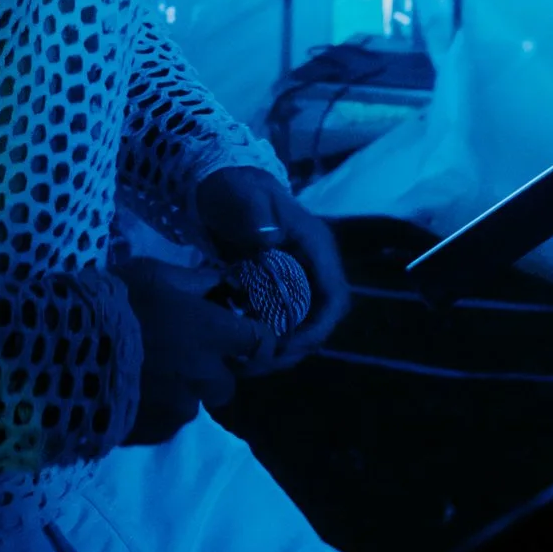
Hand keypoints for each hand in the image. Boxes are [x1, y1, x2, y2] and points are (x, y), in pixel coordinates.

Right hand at [117, 252, 262, 443]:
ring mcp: (182, 408)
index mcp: (211, 333)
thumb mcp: (150, 274)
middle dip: (210, 371)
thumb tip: (219, 282)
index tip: (237, 335)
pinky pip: (167, 421)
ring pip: (193, 402)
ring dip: (180, 391)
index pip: (259, 341)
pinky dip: (155, 410)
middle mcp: (206, 374)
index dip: (250, 338)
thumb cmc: (110, 304)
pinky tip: (129, 393)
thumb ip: (192, 280)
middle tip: (179, 357)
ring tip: (144, 378)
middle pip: (227, 381)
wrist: (63, 354)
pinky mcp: (157, 432)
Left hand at [195, 164, 352, 364]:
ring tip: (248, 364)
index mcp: (315, 245)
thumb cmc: (234, 190)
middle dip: (297, 347)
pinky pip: (282, 322)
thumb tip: (270, 240)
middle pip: (321, 319)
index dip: (319, 327)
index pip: (334, 295)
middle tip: (261, 362)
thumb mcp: (241, 196)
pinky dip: (266, 339)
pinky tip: (240, 350)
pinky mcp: (278, 290)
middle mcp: (313, 267)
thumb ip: (253, 213)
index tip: (289, 346)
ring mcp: (297, 280)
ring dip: (281, 349)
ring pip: (302, 326)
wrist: (218, 187)